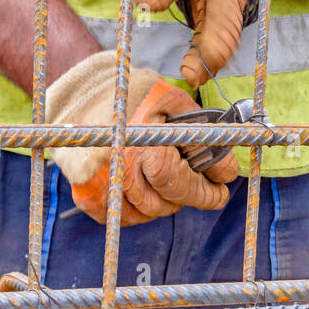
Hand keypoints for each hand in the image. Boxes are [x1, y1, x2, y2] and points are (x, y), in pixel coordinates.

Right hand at [47, 51, 239, 225]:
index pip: (183, 185)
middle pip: (165, 202)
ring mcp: (101, 183)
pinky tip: (148, 192)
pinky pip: (120, 217)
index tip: (222, 192)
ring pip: (145, 213)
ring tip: (173, 185)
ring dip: (165, 203)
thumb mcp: (173, 101)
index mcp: (143, 146)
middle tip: (203, 187)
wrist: (82, 92)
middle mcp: (120, 169)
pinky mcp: (86, 192)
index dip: (208, 193)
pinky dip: (138, 211)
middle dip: (190, 197)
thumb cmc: (134, 94)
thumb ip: (200, 134)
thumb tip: (226, 168)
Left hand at [119, 0, 277, 86]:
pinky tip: (194, 70)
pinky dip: (208, 52)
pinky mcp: (229, 6)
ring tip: (192, 76)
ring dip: (212, 54)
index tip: (144, 1)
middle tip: (193, 66)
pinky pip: (220, 31)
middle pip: (228, 9)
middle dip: (213, 39)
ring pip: (227, 28)